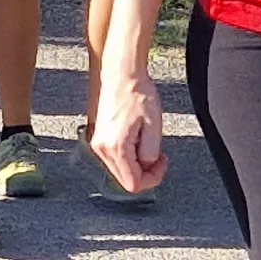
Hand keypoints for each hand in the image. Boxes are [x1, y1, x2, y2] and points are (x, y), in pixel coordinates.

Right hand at [86, 67, 168, 195]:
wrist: (122, 75)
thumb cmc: (138, 95)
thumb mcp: (154, 126)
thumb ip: (151, 153)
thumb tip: (147, 165)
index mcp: (116, 148)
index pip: (133, 184)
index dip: (153, 178)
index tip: (162, 162)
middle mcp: (102, 149)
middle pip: (125, 179)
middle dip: (145, 172)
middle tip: (159, 155)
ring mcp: (98, 144)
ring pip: (120, 170)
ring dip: (137, 163)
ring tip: (148, 142)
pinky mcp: (99, 138)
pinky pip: (116, 158)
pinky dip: (129, 155)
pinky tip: (138, 139)